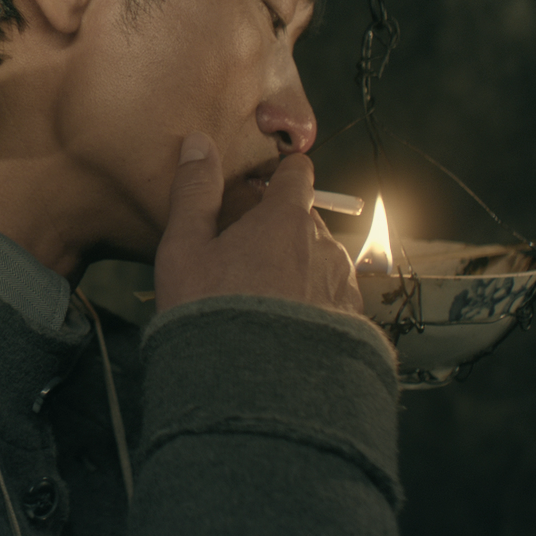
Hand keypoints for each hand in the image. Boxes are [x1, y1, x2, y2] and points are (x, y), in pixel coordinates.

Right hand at [153, 132, 363, 315]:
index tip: (259, 189)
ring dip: (297, 268)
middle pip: (305, 220)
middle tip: (242, 256)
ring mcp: (341, 286)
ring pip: (319, 260)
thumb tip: (198, 143)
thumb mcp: (185, 248)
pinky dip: (311, 304)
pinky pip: (330, 300)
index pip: (298, 174)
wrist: (256, 392)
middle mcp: (324, 246)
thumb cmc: (213, 312)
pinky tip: (283, 327)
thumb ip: (194, 192)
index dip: (279, 176)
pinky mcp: (351, 325)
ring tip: (261, 299)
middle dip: (279, 229)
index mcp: (286, 219)